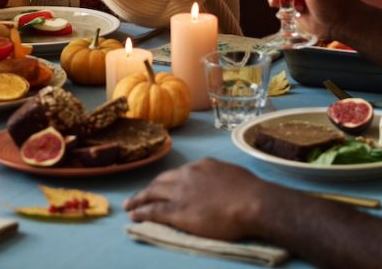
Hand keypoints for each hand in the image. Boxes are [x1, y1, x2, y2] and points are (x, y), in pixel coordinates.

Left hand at [125, 159, 267, 240]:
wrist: (251, 202)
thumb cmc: (250, 190)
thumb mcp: (231, 173)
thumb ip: (218, 175)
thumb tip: (217, 180)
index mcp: (200, 166)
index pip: (178, 173)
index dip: (168, 181)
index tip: (163, 187)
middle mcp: (186, 175)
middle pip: (160, 181)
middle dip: (148, 189)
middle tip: (138, 195)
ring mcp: (180, 193)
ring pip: (152, 194)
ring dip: (139, 199)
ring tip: (129, 205)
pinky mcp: (178, 211)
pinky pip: (154, 211)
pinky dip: (141, 212)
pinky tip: (134, 215)